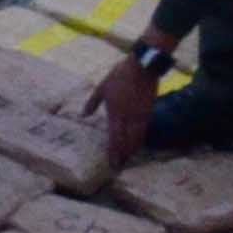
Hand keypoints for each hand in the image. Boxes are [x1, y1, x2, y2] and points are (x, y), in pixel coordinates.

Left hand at [92, 41, 169, 170]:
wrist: (142, 66)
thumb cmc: (120, 75)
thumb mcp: (102, 87)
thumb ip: (93, 102)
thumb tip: (83, 115)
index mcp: (115, 113)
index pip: (114, 138)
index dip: (113, 152)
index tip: (112, 163)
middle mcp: (128, 118)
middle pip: (126, 142)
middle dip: (123, 155)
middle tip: (119, 166)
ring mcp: (140, 115)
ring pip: (137, 138)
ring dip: (132, 149)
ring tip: (128, 158)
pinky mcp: (149, 110)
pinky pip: (145, 129)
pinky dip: (141, 138)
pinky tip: (138, 143)